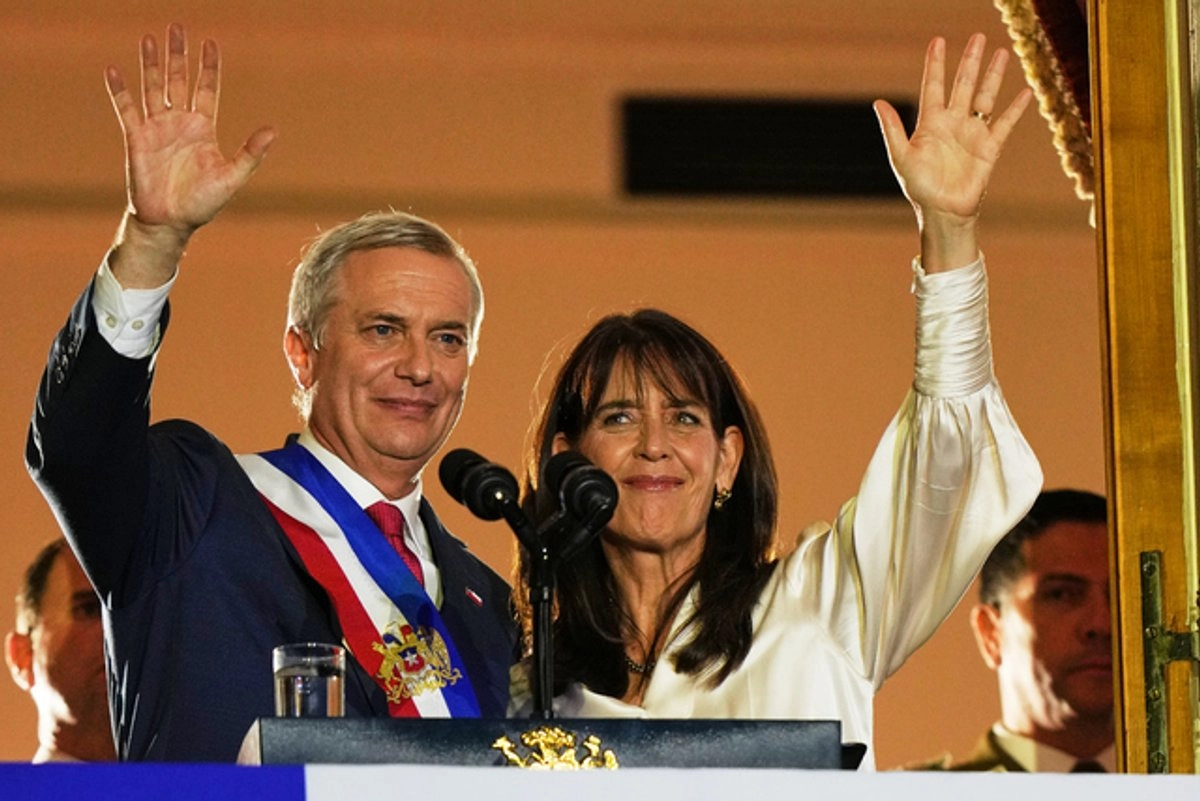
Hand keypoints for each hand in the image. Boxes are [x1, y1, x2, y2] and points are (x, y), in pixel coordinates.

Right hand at [106, 24, 275, 283]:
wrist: (170, 222)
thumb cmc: (202, 203)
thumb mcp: (232, 176)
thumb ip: (250, 153)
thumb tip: (273, 131)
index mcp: (203, 128)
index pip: (207, 89)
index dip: (209, 67)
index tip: (211, 43)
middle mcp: (180, 123)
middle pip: (179, 80)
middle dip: (178, 55)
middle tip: (177, 27)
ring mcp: (157, 128)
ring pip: (153, 87)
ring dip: (151, 64)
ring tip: (149, 38)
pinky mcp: (136, 138)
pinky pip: (126, 109)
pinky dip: (120, 90)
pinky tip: (114, 69)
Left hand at [874, 34, 1031, 270]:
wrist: (942, 211)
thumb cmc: (919, 187)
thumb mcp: (901, 156)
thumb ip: (892, 129)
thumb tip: (877, 102)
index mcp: (930, 123)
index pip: (934, 86)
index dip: (935, 64)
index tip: (937, 41)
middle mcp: (952, 123)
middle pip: (963, 85)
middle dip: (969, 61)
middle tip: (977, 37)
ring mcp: (972, 133)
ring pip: (985, 97)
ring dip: (993, 76)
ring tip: (1002, 52)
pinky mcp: (990, 147)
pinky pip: (1005, 123)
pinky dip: (1015, 109)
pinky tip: (1024, 93)